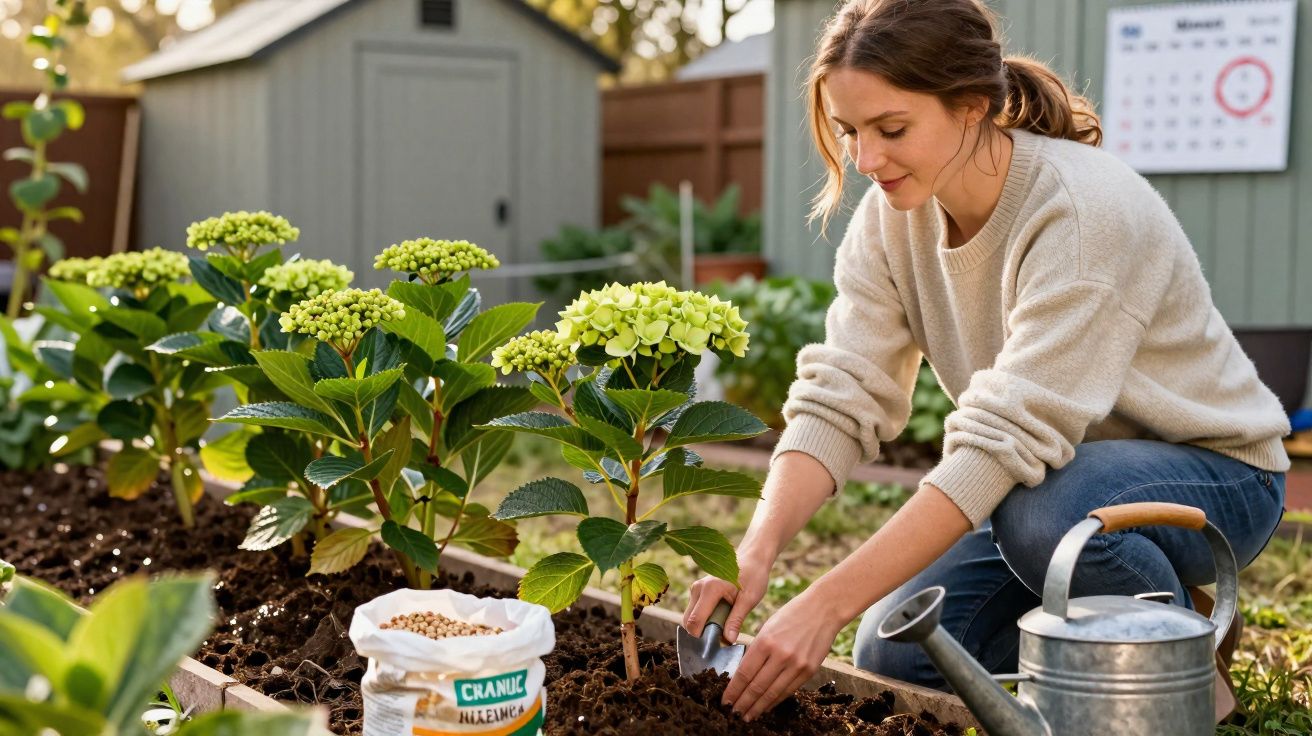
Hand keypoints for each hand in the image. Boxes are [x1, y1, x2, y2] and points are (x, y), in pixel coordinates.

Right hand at [683, 550, 768, 643]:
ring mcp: (696, 589)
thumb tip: (728, 640)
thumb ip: (736, 619)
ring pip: (691, 618)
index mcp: (710, 589)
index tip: (718, 644)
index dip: (702, 638)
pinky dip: (704, 621)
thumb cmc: (753, 576)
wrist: (751, 559)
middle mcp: (698, 588)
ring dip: (704, 627)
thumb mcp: (749, 599)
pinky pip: (695, 612)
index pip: (694, 621)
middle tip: (723, 638)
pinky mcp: (698, 592)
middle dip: (702, 634)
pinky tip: (721, 621)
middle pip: (689, 622)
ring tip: (724, 629)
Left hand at [721, 588, 844, 721]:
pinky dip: (775, 701)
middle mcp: (780, 655)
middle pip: (756, 687)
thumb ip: (756, 650)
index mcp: (765, 641)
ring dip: (758, 707)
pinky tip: (767, 706)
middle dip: (743, 703)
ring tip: (748, 716)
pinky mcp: (809, 671)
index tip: (725, 701)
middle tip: (734, 714)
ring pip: (772, 693)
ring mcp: (796, 665)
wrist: (823, 610)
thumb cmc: (792, 615)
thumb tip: (744, 674)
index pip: (744, 673)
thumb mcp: (767, 627)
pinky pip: (788, 690)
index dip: (733, 690)